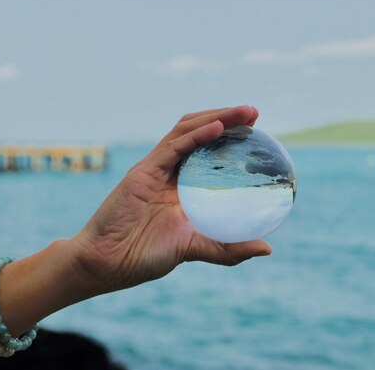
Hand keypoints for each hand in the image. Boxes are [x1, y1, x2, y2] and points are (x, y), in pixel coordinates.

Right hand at [70, 105, 272, 295]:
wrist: (107, 263)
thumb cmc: (144, 257)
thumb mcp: (194, 249)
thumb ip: (227, 248)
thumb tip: (267, 248)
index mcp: (181, 186)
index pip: (208, 150)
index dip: (230, 136)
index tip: (258, 132)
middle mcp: (169, 171)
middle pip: (198, 132)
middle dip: (226, 118)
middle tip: (254, 112)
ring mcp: (155, 168)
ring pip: (186, 130)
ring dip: (215, 117)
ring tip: (243, 112)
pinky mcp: (143, 171)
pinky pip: (172, 146)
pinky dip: (196, 134)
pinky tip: (218, 128)